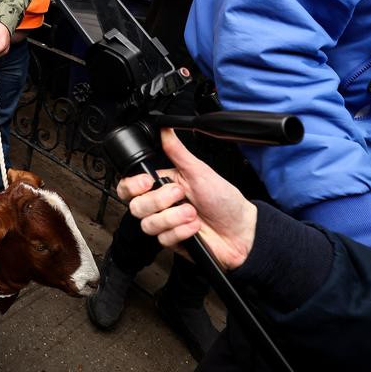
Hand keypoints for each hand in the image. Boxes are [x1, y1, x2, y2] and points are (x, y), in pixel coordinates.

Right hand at [118, 128, 256, 269]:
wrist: (241, 230)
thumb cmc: (224, 199)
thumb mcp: (199, 171)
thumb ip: (177, 152)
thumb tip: (165, 129)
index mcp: (163, 185)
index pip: (129, 187)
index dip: (131, 186)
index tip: (147, 182)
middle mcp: (161, 205)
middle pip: (135, 206)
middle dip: (159, 201)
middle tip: (180, 195)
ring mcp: (166, 224)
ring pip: (147, 224)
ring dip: (173, 218)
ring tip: (192, 213)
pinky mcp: (172, 241)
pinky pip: (163, 239)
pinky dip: (181, 232)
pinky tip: (195, 227)